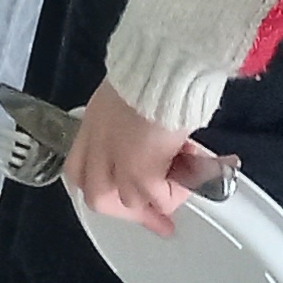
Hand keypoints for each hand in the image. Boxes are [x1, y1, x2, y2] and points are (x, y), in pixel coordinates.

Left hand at [65, 80, 228, 235]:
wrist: (163, 64)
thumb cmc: (154, 67)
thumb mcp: (131, 92)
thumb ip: (132, 120)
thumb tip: (158, 138)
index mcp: (94, 122)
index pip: (80, 167)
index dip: (104, 187)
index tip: (130, 199)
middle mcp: (98, 144)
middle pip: (97, 196)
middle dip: (129, 209)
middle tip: (160, 218)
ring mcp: (118, 162)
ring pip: (132, 201)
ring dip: (164, 195)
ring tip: (193, 174)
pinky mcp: (141, 174)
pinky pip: (161, 198)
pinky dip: (181, 189)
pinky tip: (202, 167)